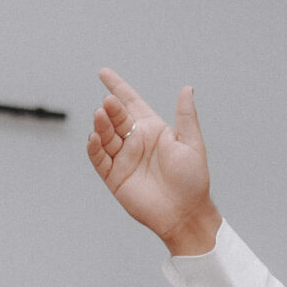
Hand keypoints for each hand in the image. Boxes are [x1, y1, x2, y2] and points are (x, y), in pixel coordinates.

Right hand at [86, 69, 221, 255]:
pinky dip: (95, 148)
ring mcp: (123, 158)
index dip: (118, 87)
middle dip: (111, 109)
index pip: (131, 102)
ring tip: (101, 116)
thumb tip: (187, 88)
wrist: (185, 213)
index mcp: (153, 130)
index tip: (103, 73)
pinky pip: (99, 159)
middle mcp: (136, 141)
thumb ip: (186, 116)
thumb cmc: (192, 180)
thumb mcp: (192, 144)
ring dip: (101, 125)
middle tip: (108, 103)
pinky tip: (94, 138)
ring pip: (106, 136)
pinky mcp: (114, 177)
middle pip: (117, 118)